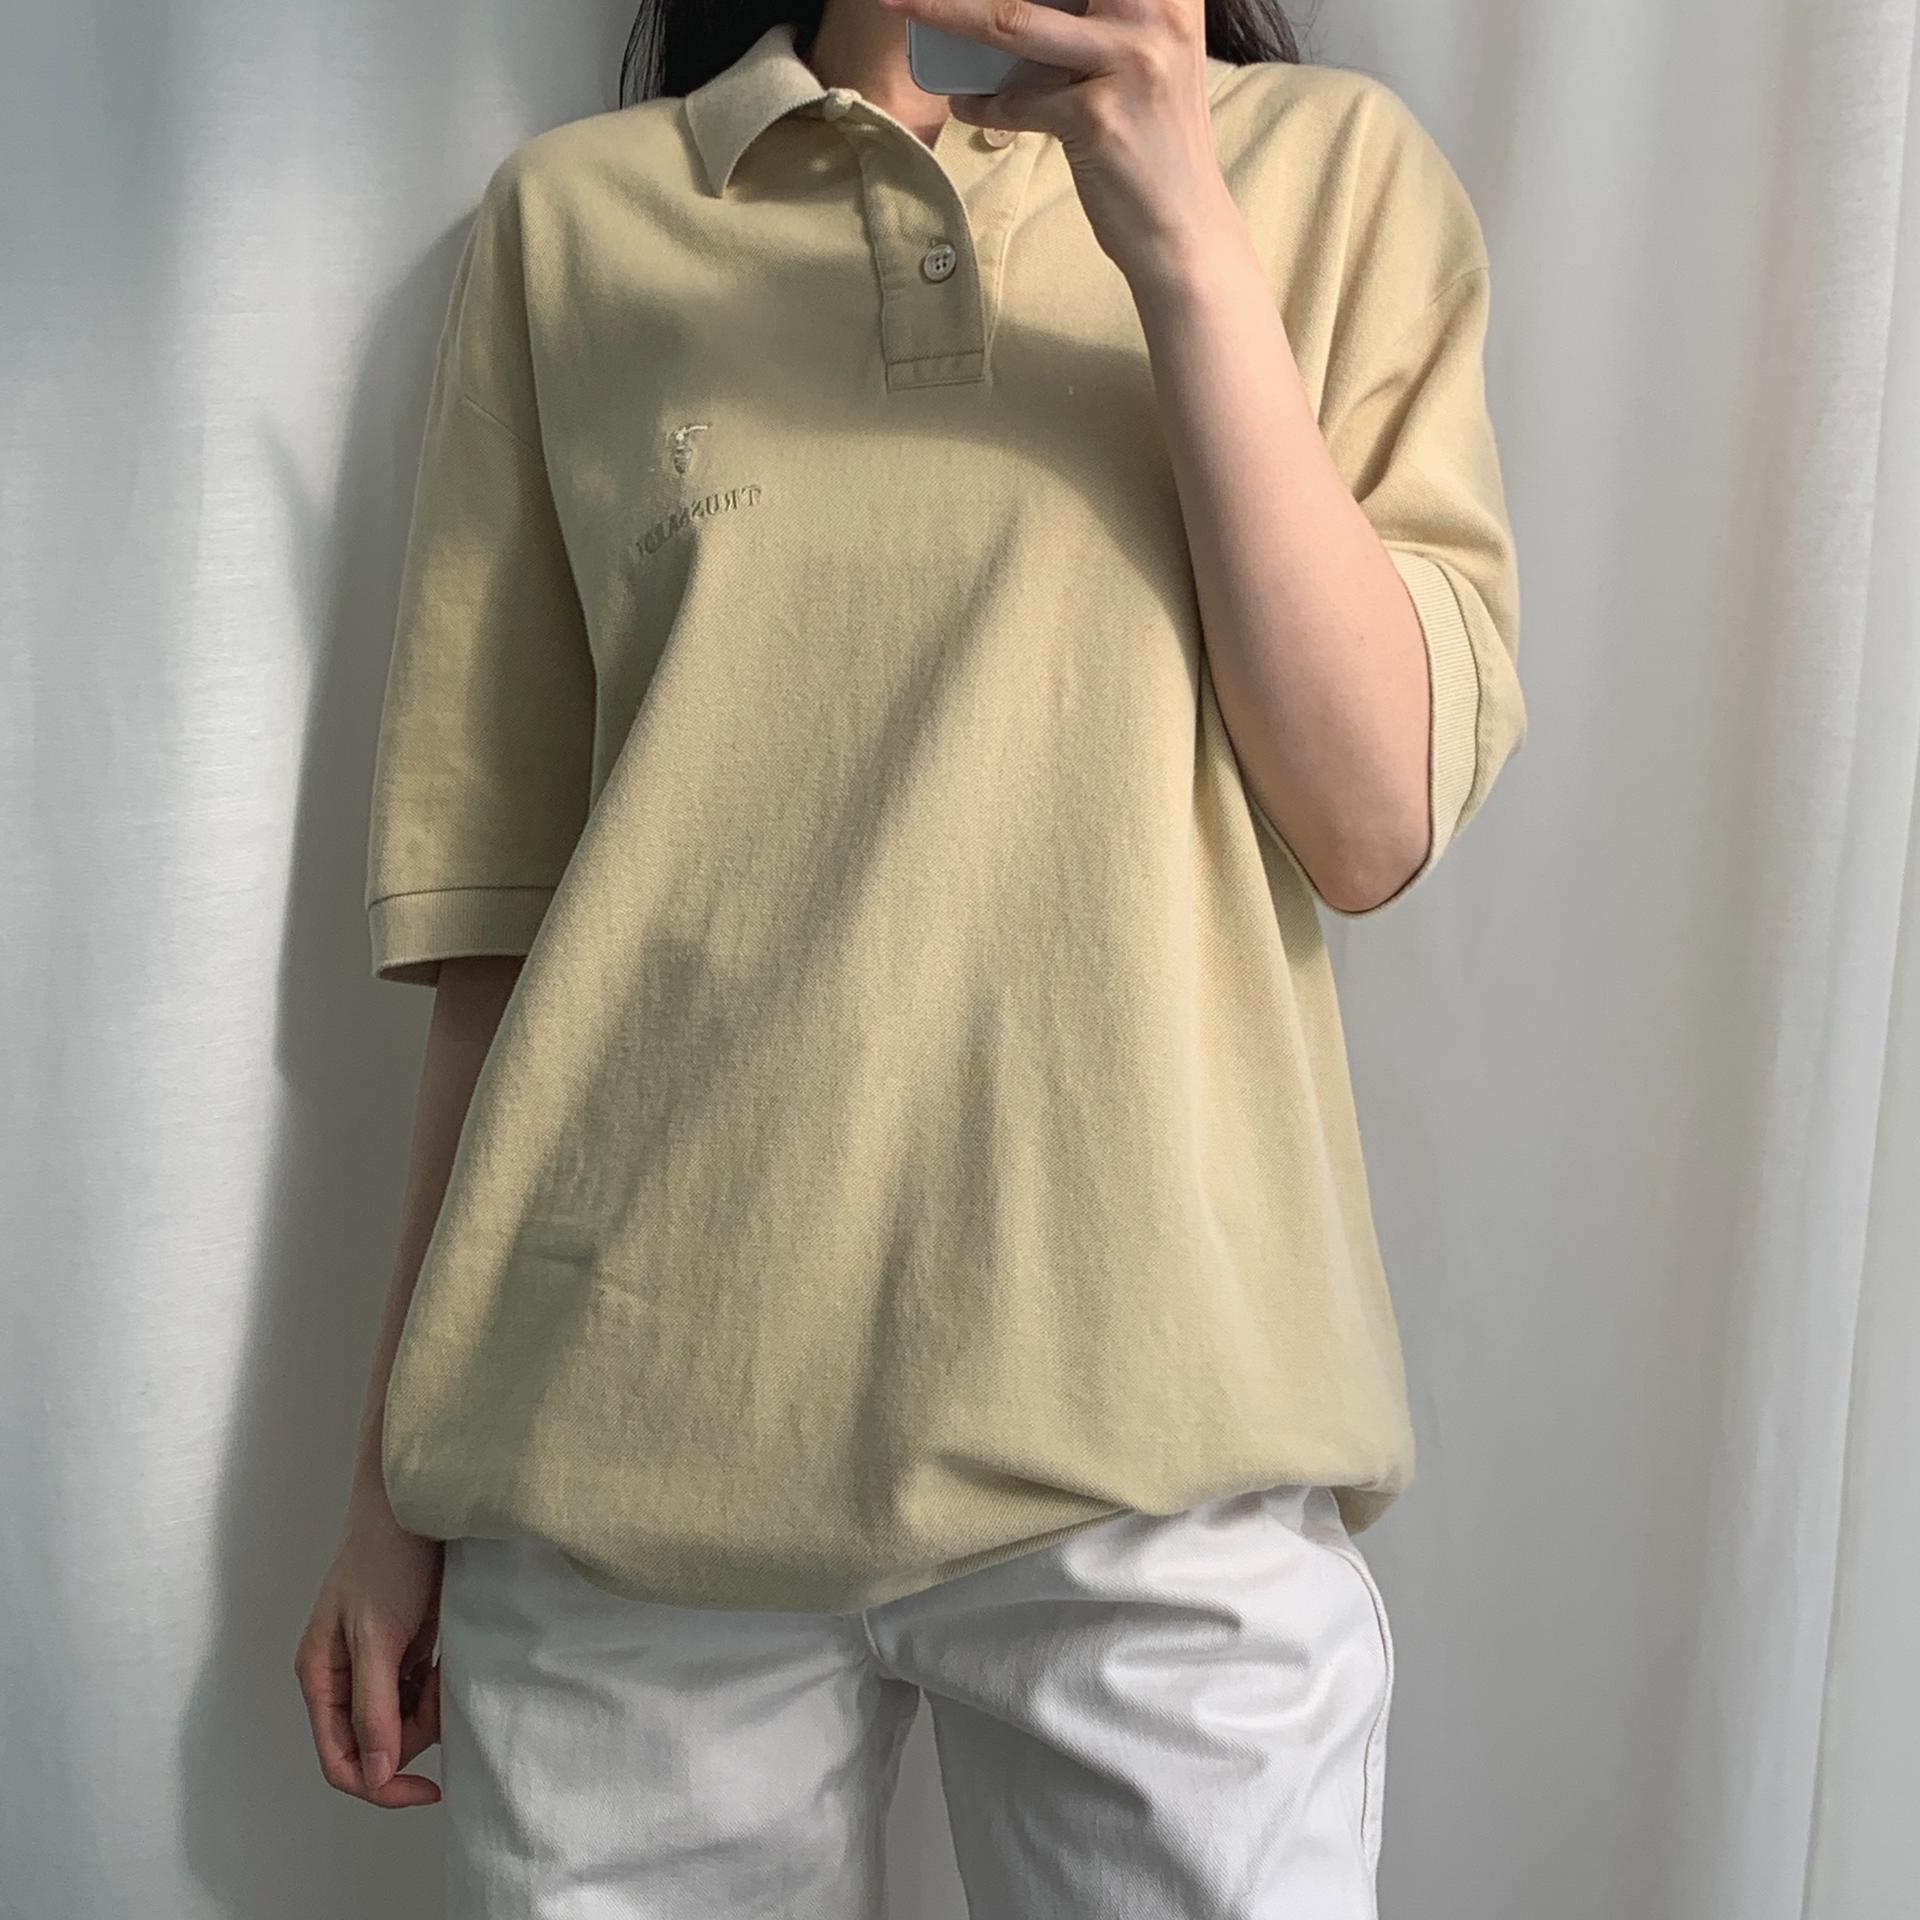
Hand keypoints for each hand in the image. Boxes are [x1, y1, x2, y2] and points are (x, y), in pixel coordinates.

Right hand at [293, 1503, 444, 1807]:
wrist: (418, 1501)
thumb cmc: (386, 1557)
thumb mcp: (378, 1637)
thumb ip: (374, 1707)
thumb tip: (374, 1773)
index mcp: (320, 1677)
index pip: (341, 1761)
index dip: (380, 1784)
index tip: (428, 1789)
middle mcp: (342, 1674)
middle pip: (375, 1742)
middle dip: (414, 1729)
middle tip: (442, 1691)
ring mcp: (374, 1660)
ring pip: (403, 1718)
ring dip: (430, 1704)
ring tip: (445, 1664)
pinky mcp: (405, 1644)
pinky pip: (421, 1689)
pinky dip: (439, 1684)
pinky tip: (448, 1657)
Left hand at [877, 0, 1240, 279]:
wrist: (1185, 232)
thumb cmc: (1155, 146)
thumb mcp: (1141, 62)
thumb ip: (1100, 21)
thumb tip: (1007, 14)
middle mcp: (1156, 13)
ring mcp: (1129, 62)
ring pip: (1014, 22)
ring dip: (946, 13)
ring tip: (902, 5)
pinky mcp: (1098, 116)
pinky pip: (1018, 101)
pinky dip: (985, 104)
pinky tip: (968, 104)